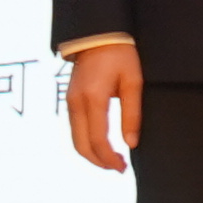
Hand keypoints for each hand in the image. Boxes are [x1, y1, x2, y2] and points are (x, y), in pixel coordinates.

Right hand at [67, 42, 142, 170]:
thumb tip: (130, 143)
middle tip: (118, 168)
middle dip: (99, 162)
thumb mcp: (133, 82)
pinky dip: (86, 142)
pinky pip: (74, 129)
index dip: (110, 159)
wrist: (98, 34)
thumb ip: (132, 114)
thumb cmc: (120, 55)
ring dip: (91, 154)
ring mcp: (70, 101)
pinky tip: (101, 144)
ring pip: (75, 140)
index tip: (123, 167)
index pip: (98, 140)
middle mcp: (76, 103)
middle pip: (81, 146)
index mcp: (93, 99)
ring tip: (111, 160)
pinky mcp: (69, 99)